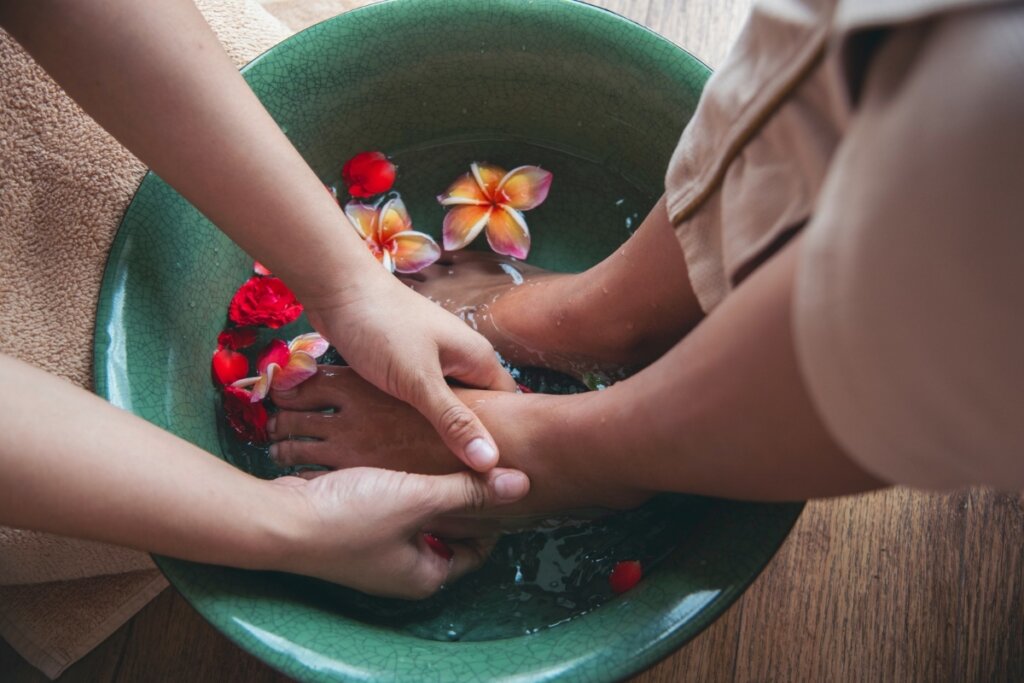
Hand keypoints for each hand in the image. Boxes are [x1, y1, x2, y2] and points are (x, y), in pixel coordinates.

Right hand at [266, 465, 529, 598]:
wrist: (278, 519)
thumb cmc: (351, 515)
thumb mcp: (418, 499)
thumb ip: (469, 491)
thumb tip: (523, 485)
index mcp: (426, 576)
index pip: (478, 550)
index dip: (493, 515)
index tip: (502, 481)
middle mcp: (403, 571)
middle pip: (450, 533)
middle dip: (463, 499)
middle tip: (480, 464)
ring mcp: (377, 552)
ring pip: (420, 517)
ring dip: (432, 489)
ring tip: (447, 453)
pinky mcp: (355, 530)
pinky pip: (394, 508)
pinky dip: (404, 486)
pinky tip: (406, 455)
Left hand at [305, 275, 516, 471]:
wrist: (337, 288)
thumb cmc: (381, 326)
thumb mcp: (418, 380)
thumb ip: (454, 421)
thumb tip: (491, 463)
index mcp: (478, 358)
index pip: (507, 407)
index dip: (504, 440)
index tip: (493, 476)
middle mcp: (462, 359)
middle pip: (478, 407)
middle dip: (470, 440)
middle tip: (461, 482)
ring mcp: (434, 360)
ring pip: (447, 404)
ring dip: (439, 429)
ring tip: (430, 466)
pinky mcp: (407, 364)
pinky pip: (421, 397)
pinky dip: (416, 416)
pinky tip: (403, 441)